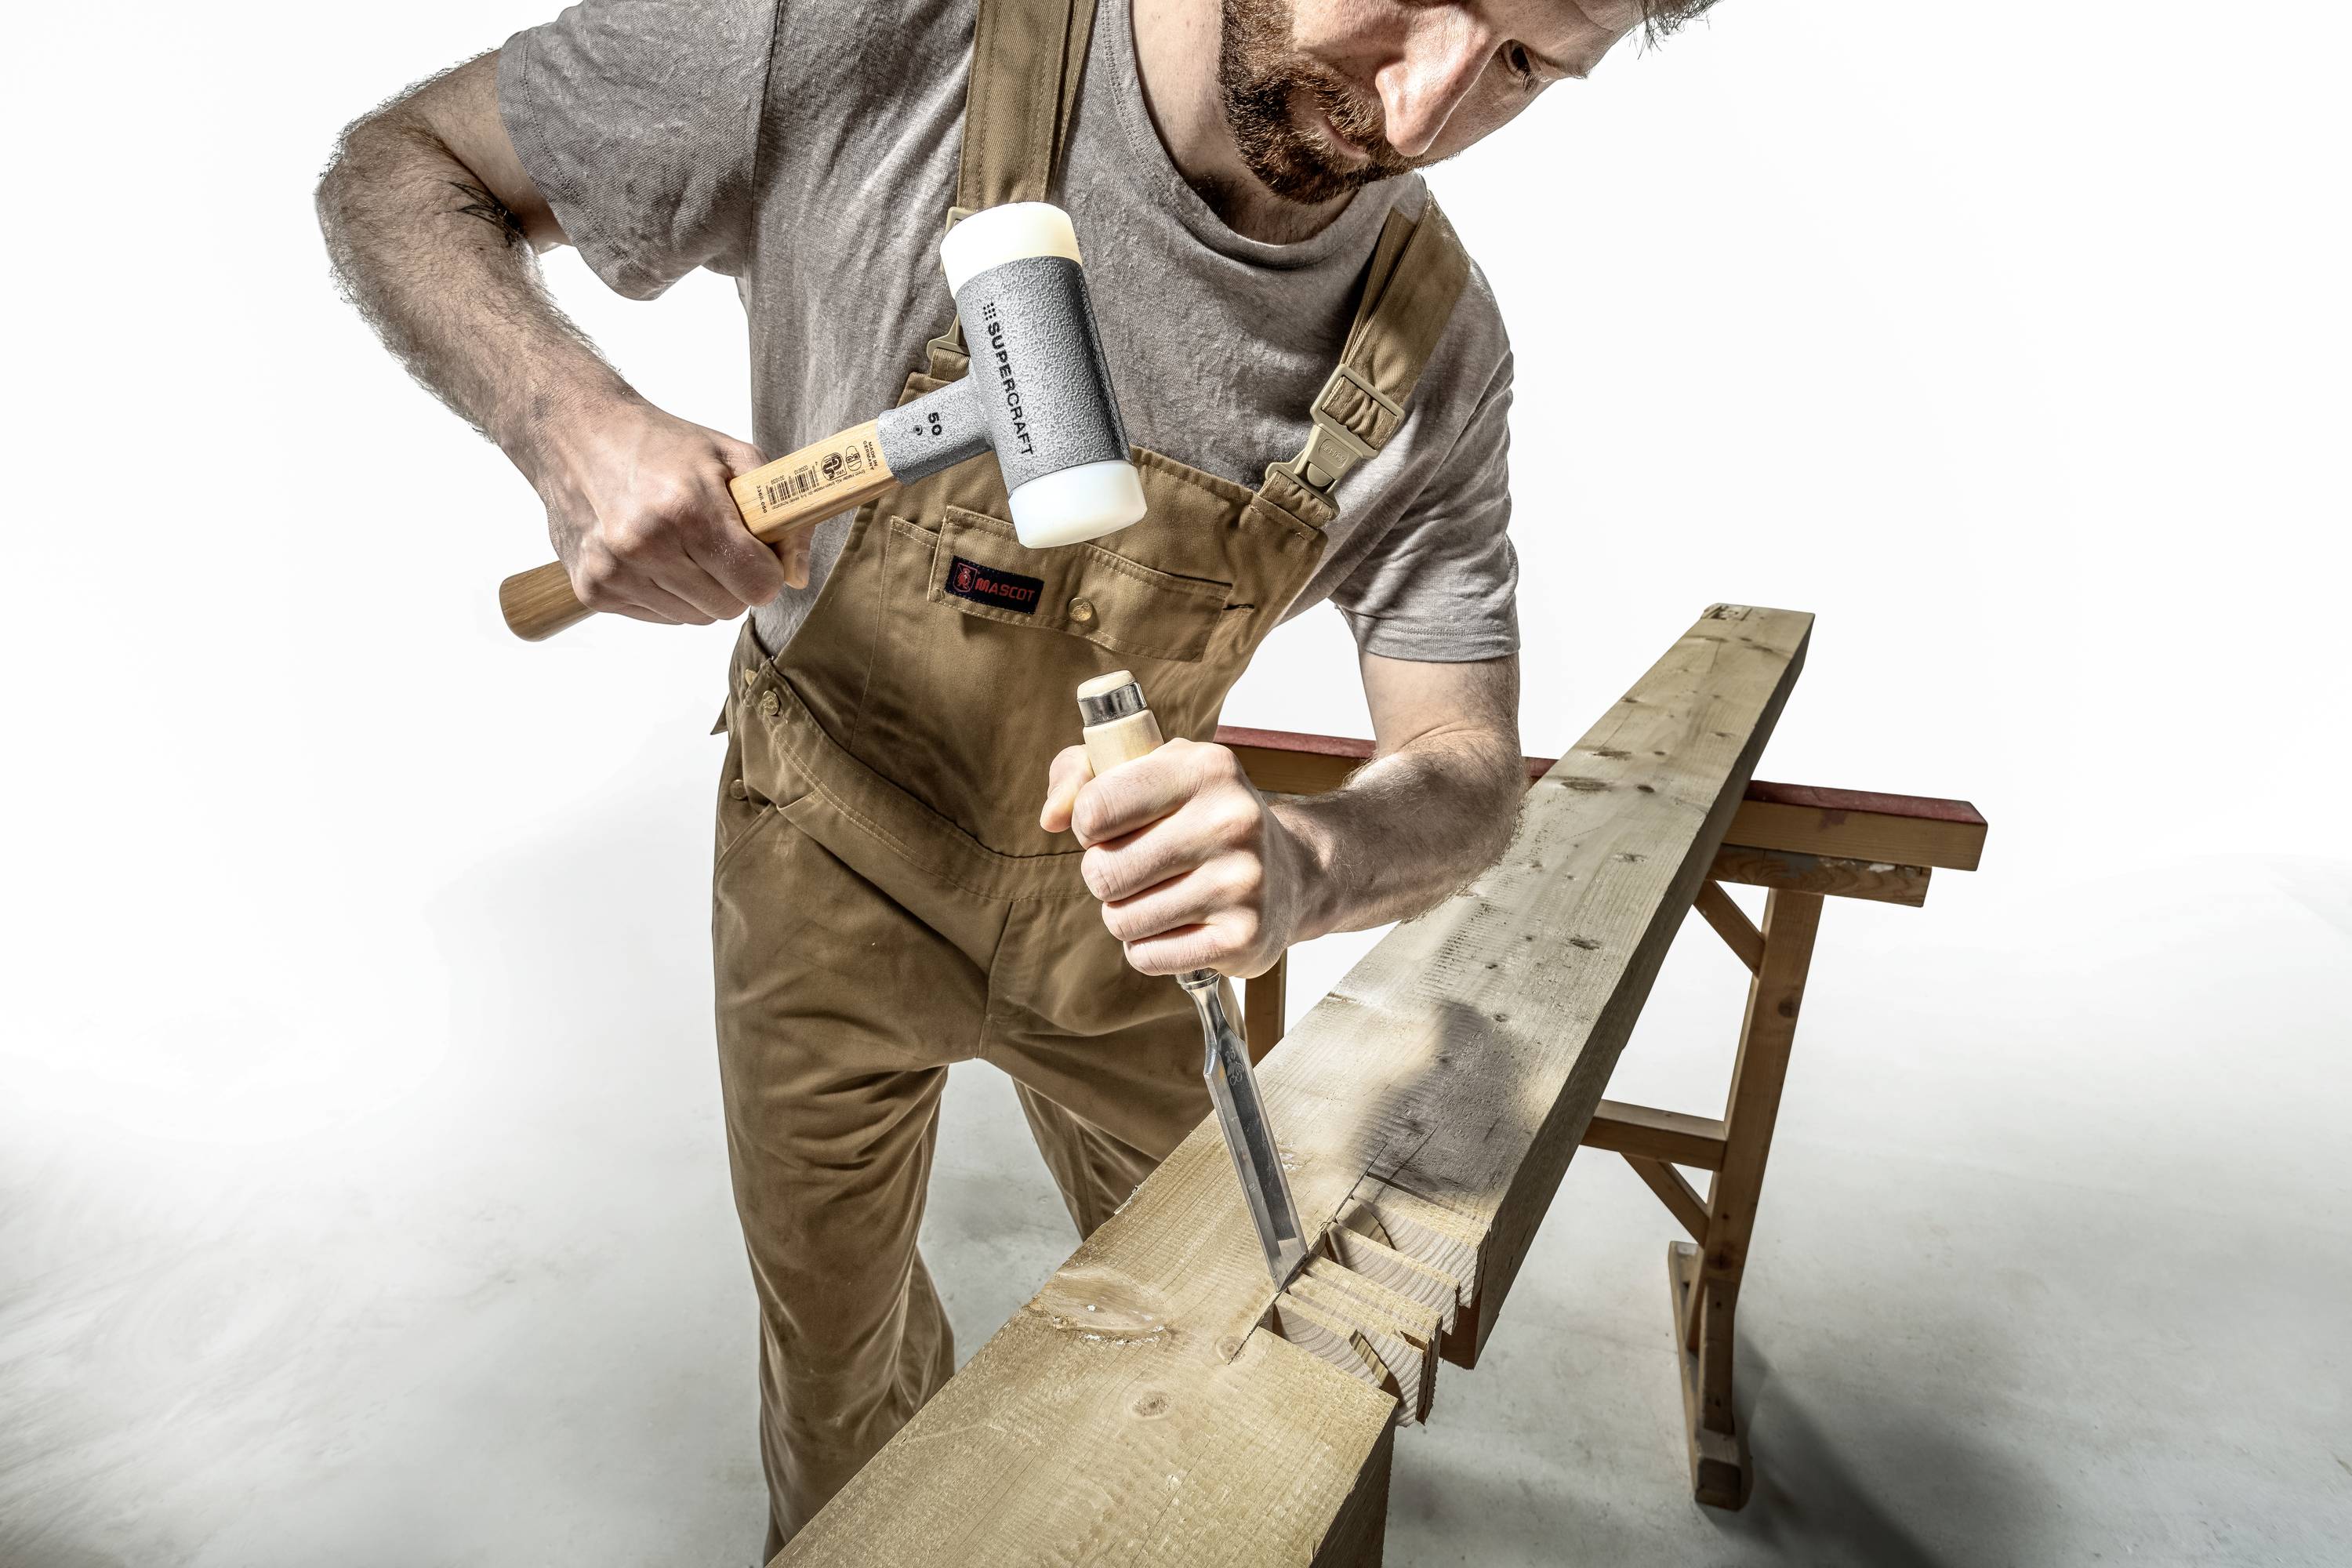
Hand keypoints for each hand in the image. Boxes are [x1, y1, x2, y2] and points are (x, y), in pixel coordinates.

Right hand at [529, 398, 803, 624]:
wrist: (576, 433)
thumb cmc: (661, 444)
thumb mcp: (733, 457)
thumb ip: (781, 513)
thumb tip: (798, 576)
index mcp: (686, 509)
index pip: (758, 586)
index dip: (766, 570)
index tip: (756, 551)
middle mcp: (645, 545)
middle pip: (728, 607)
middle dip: (733, 580)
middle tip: (715, 542)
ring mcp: (614, 571)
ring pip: (694, 618)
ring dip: (699, 589)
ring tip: (679, 543)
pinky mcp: (592, 590)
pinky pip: (659, 617)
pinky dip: (666, 593)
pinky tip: (650, 554)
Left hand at [1041, 738, 1321, 977]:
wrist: (1291, 872)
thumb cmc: (1199, 817)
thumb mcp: (1149, 772)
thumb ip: (1082, 776)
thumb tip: (1051, 817)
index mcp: (1204, 768)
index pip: (1095, 807)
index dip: (1087, 824)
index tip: (1110, 827)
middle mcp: (1231, 821)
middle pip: (1103, 872)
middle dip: (1104, 876)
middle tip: (1136, 869)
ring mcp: (1242, 883)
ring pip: (1122, 920)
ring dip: (1125, 915)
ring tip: (1159, 897)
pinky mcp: (1244, 938)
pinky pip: (1149, 957)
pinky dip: (1148, 948)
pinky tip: (1178, 926)